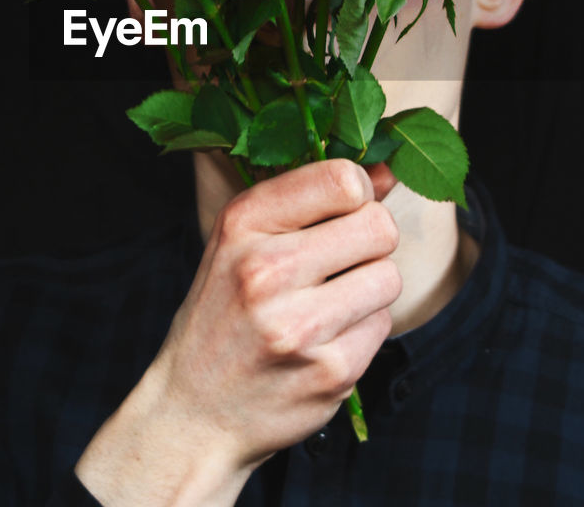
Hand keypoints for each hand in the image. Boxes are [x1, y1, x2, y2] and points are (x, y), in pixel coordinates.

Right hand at [76, 159, 400, 505]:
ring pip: (388, 277)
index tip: (343, 211)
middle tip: (339, 264)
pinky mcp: (329, 371)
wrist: (193, 411)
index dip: (359, 193)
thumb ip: (311, 201)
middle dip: (371, 242)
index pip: (343, 179)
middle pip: (379, 227)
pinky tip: (323, 342)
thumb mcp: (243, 242)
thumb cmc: (225, 314)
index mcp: (243, 225)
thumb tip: (390, 171)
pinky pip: (382, 326)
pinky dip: (362, 332)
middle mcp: (266, 270)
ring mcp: (298, 325)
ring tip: (328, 305)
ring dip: (369, 290)